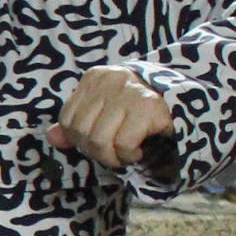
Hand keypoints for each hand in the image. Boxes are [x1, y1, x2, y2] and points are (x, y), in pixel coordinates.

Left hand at [43, 64, 176, 168]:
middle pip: (82, 131)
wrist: (184, 105)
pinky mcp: (148, 106)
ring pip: (100, 140)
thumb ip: (76, 124)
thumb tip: (51, 138)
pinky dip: (128, 156)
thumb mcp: (104, 113)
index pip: (67, 118)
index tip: (98, 144)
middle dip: (96, 152)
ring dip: (112, 157)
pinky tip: (138, 151)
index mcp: (94, 78)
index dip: (79, 139)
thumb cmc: (138, 112)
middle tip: (113, 154)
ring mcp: (129, 91)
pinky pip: (124, 144)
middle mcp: (110, 80)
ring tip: (125, 155)